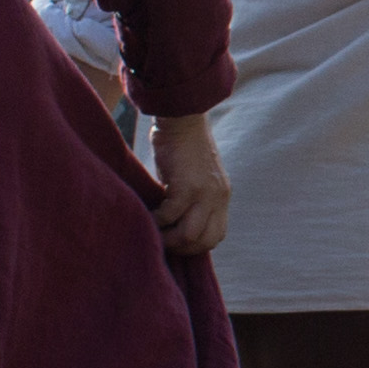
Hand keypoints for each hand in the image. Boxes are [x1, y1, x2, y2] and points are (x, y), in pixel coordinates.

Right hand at [150, 109, 234, 258]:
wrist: (182, 118)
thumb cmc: (181, 146)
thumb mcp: (195, 176)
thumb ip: (192, 198)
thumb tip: (174, 223)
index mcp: (221, 195)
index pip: (216, 234)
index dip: (196, 245)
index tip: (175, 242)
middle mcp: (218, 197)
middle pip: (206, 241)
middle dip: (182, 249)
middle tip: (162, 242)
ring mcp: (205, 193)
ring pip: (190, 235)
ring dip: (169, 240)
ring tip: (154, 232)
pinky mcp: (187, 186)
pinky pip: (170, 216)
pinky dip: (157, 221)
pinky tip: (147, 215)